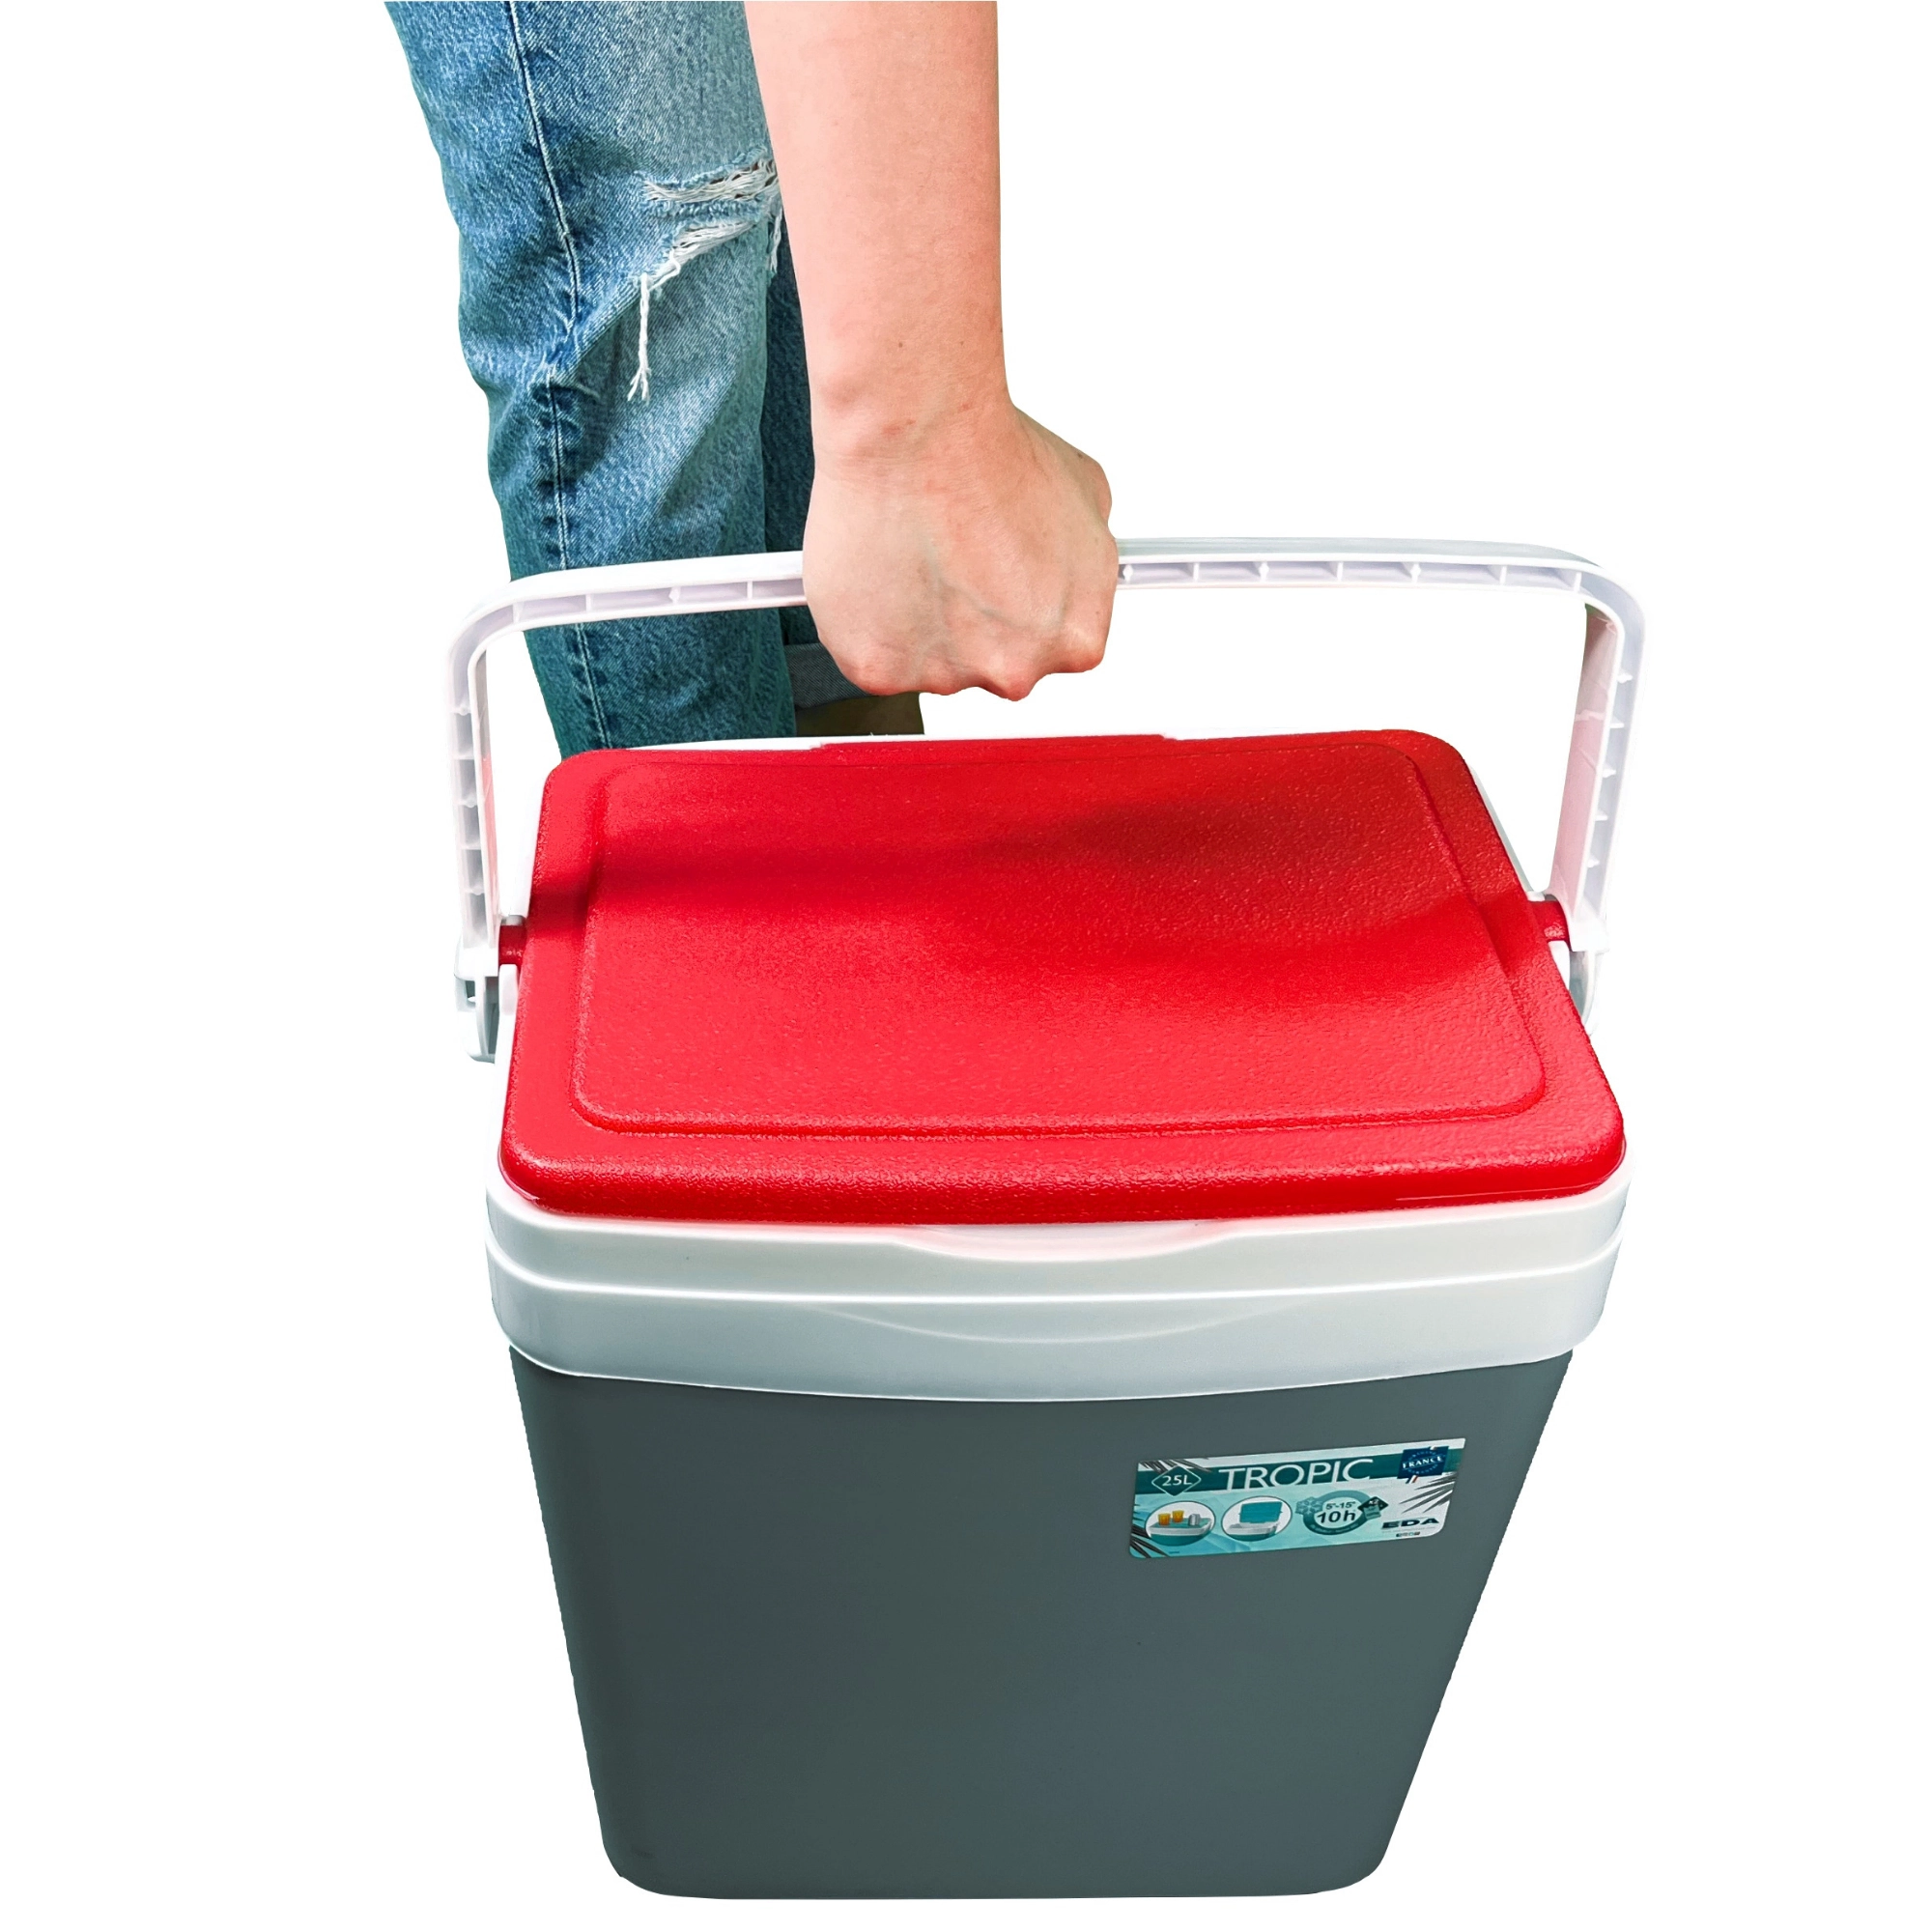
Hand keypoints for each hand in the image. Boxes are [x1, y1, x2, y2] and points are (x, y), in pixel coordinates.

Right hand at [803, 401, 1116, 700]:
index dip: (1021, 605)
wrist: (919, 431)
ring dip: (918, 620)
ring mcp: (946, 676)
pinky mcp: (878, 670)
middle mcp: (1017, 671)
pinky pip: (872, 656)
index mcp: (1075, 639)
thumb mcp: (1085, 495)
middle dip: (971, 620)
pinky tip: (878, 567)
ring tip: (912, 549)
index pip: (1052, 645)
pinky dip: (867, 621)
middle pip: (990, 662)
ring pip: (927, 661)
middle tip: (952, 557)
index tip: (1001, 580)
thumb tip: (1069, 565)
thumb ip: (1082, 559)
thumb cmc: (991, 453)